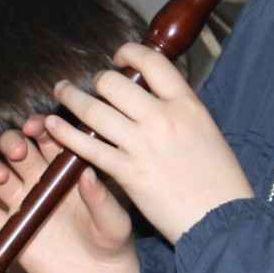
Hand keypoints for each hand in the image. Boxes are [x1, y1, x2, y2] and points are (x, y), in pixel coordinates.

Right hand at [0, 125, 141, 272]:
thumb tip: (87, 173)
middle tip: (18, 151)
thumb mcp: (114, 221)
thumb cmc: (114, 245)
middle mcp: (40, 183)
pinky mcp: (11, 232)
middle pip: (17, 153)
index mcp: (66, 172)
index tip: (37, 127)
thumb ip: (100, 199)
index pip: (49, 141)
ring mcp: (23, 206)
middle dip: (12, 145)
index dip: (40, 129)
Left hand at [42, 45, 252, 246]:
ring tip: (62, 92)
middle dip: (98, 80)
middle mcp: (162, 118)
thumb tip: (154, 96)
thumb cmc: (219, 180)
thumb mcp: (206, 131)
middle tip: (91, 85)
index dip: (130, 53)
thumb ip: (179, 111)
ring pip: (94, 110)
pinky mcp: (126, 173)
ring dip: (71, 97)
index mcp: (187, 105)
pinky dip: (65, 133)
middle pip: (115, 83)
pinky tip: (52, 125)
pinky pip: (87, 146)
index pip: (152, 62)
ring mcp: (142, 145)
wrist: (221, 219)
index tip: (119, 58)